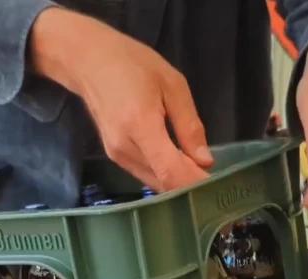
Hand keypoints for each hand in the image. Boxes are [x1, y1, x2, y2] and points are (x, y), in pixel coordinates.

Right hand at [28, 8, 211, 191]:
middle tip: (214, 177)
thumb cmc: (133, 64)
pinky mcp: (114, 156)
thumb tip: (205, 161)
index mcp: (141, 126)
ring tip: (198, 170)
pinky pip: (145, 174)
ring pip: (154, 182)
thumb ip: (189, 126)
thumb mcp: (172, 85)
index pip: (171, 172)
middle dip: (190, 185)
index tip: (217, 187)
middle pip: (163, 183)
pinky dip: (163, 173)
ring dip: (177, 181)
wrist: (89, 62)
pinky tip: (177, 162)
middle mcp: (125, 148)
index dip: (195, 185)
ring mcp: (116, 155)